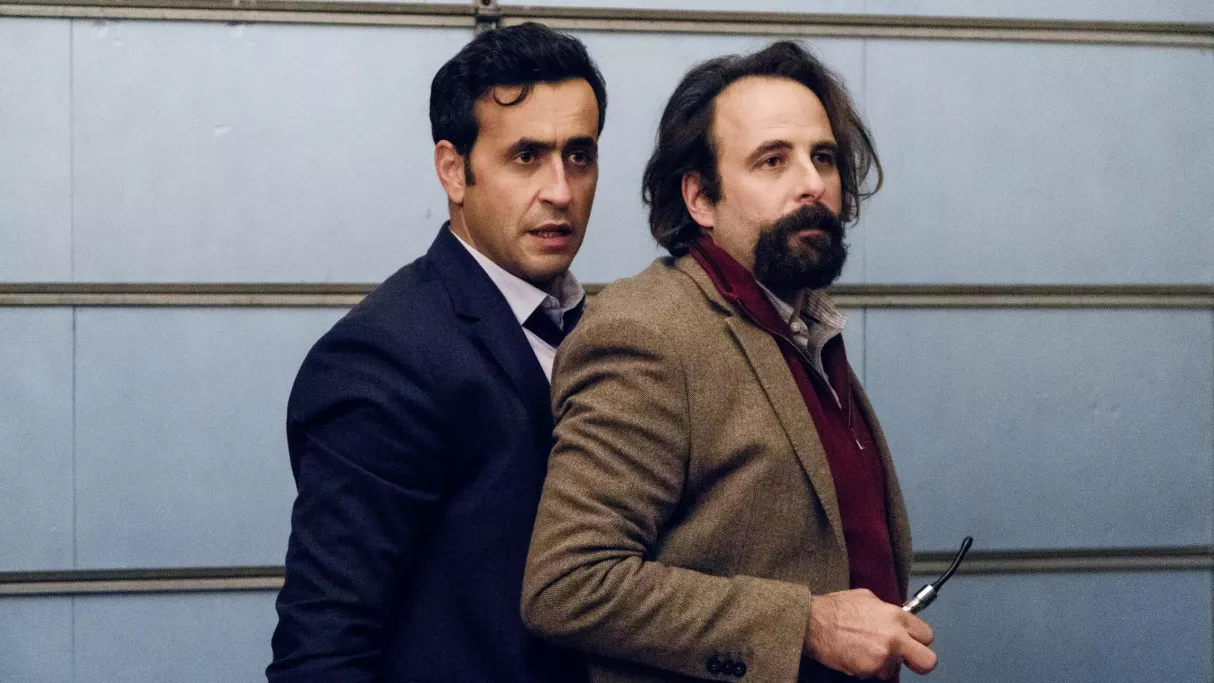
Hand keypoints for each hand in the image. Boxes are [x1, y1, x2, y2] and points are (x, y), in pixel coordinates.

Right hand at [804, 588, 936, 678]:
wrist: (814, 623)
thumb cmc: (835, 608)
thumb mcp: (867, 597)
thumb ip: (887, 610)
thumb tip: (895, 618)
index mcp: (896, 617)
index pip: (927, 635)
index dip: (918, 639)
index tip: (911, 641)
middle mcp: (895, 637)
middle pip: (927, 661)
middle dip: (917, 661)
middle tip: (905, 658)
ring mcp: (883, 656)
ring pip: (896, 670)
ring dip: (885, 663)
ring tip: (866, 650)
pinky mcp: (869, 670)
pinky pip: (876, 674)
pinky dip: (867, 668)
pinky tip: (855, 655)